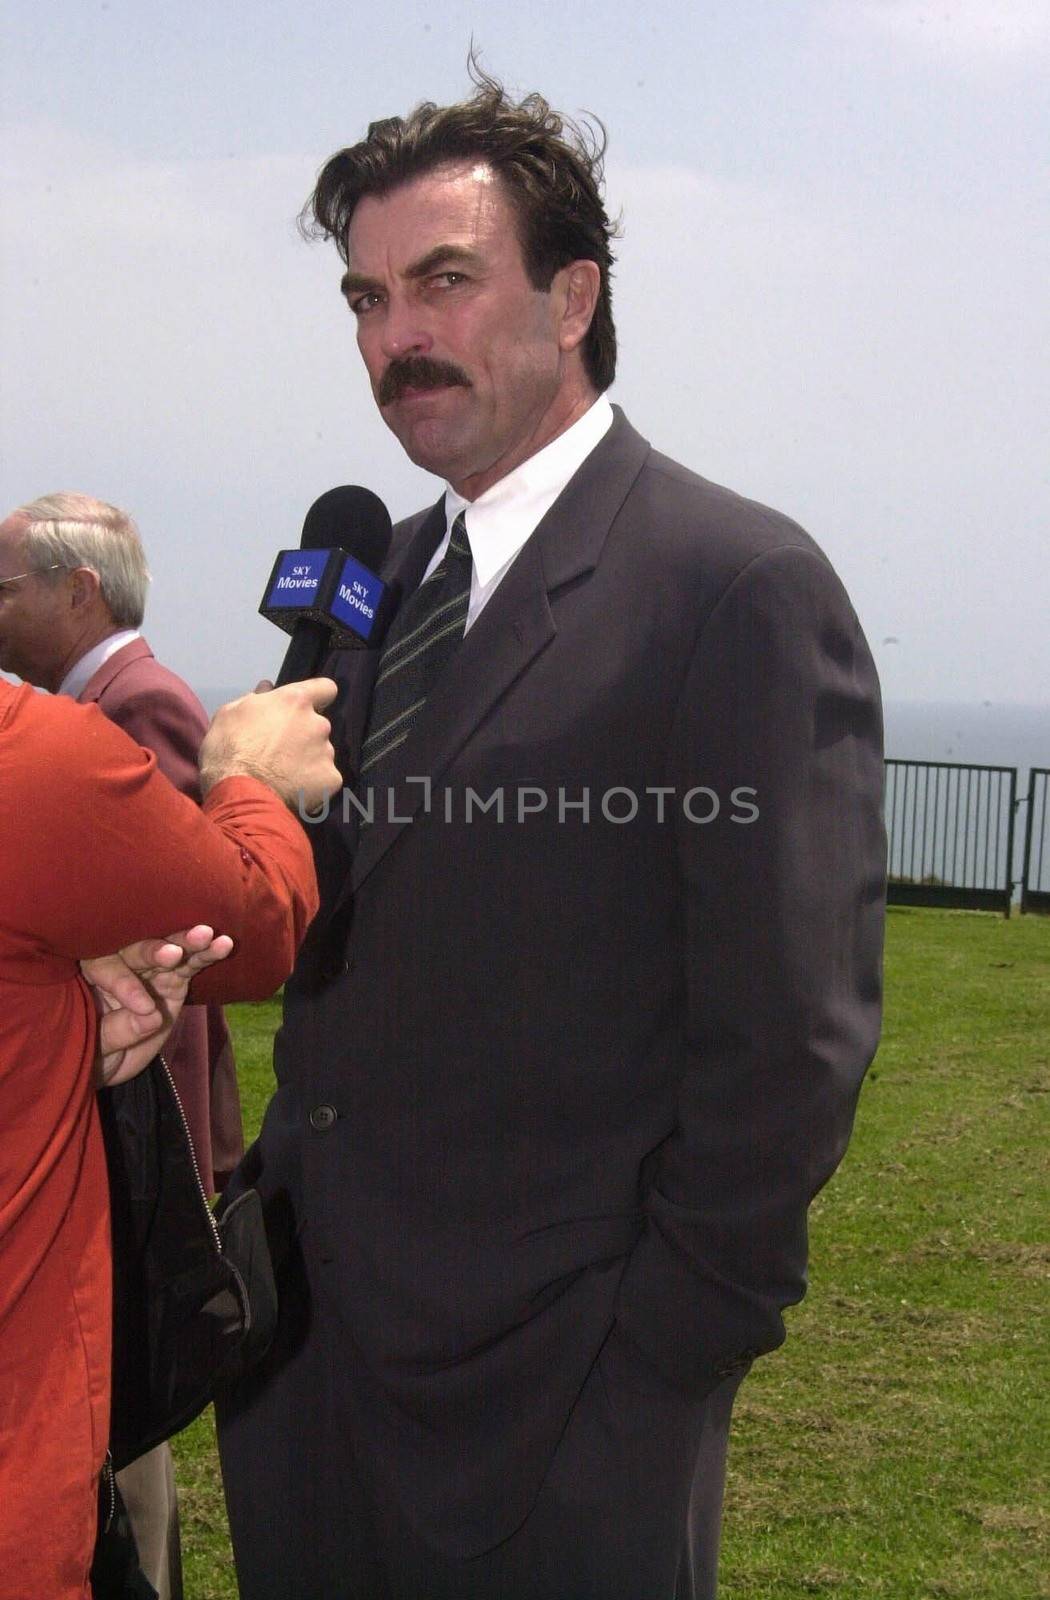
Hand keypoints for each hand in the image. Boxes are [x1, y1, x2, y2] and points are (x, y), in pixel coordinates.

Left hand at [83, 925, 233, 1087]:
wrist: (112, 1059)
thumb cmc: (94, 1048)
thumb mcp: (97, 1046)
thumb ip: (119, 1030)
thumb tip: (152, 1017)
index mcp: (90, 974)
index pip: (106, 969)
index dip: (125, 985)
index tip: (144, 1008)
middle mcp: (121, 963)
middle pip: (137, 950)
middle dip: (156, 951)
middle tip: (173, 954)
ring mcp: (151, 970)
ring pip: (169, 950)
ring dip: (188, 942)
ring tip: (205, 935)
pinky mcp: (175, 979)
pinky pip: (192, 963)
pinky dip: (207, 954)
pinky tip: (223, 944)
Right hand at [199, 678, 341, 813]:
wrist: (242, 794)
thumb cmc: (229, 750)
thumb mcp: (229, 715)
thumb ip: (253, 699)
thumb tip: (267, 689)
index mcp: (295, 701)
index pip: (325, 688)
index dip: (317, 697)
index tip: (304, 709)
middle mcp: (318, 723)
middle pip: (317, 725)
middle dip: (303, 734)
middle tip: (280, 751)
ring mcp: (327, 752)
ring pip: (321, 752)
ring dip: (308, 759)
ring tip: (283, 774)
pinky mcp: (331, 779)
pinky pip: (325, 777)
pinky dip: (313, 783)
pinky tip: (294, 789)